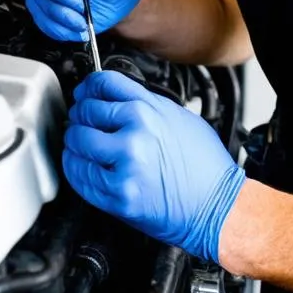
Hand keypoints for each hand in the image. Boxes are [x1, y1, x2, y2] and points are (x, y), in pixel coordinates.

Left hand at [63, 71, 245, 263]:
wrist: (218, 208)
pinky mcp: (118, 195)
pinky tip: (80, 164)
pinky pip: (79, 175)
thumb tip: (114, 98)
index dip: (88, 86)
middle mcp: (134, 135)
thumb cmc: (205, 166)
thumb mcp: (180, 119)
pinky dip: (74, 167)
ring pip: (76, 142)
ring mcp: (125, 166)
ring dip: (73, 141)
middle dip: (79, 115)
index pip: (103, 84)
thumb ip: (145, 104)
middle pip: (85, 112)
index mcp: (149, 111)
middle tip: (81, 120)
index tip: (84, 93)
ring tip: (80, 143)